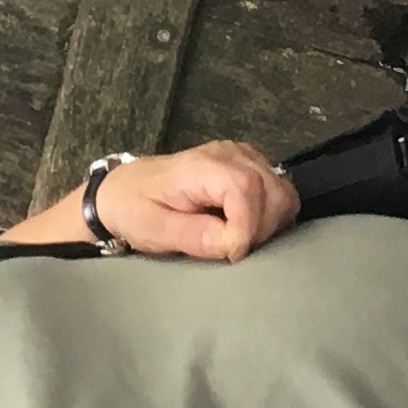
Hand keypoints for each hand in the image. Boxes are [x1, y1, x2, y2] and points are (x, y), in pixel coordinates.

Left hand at [93, 141, 299, 262]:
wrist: (124, 190)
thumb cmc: (135, 209)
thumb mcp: (154, 230)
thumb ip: (193, 235)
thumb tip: (232, 243)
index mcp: (202, 166)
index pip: (246, 189)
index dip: (247, 227)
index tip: (231, 252)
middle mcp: (229, 154)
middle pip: (274, 192)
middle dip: (261, 230)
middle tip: (232, 249)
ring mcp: (242, 157)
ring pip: (283, 193)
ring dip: (269, 224)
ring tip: (238, 239)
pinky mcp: (249, 166)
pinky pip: (278, 192)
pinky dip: (271, 215)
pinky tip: (244, 226)